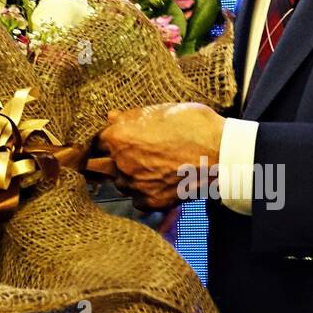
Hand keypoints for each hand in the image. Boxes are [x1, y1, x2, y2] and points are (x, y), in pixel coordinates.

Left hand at [96, 102, 224, 210]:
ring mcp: (134, 185)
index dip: (100, 143)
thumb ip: (130, 117)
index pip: (92, 144)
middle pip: (98, 167)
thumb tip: (111, 117)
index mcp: (117, 137)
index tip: (105, 145)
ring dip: (127, 177)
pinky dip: (143, 193)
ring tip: (149, 167)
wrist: (220, 152)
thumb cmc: (191, 125)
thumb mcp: (158, 111)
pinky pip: (137, 199)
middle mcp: (120, 163)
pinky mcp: (150, 201)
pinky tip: (158, 181)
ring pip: (120, 184)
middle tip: (125, 157)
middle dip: (107, 162)